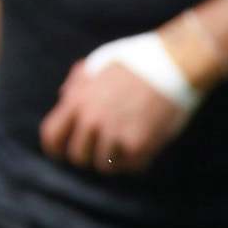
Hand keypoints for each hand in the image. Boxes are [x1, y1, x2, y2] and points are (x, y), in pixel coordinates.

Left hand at [38, 56, 189, 173]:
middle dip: (88, 155)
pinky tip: (144, 146)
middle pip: (77, 156)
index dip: (54, 148)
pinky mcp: (139, 144)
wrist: (176, 62)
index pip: (51, 136)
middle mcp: (92, 119)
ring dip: (114, 159)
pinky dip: (136, 162)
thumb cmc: (138, 60)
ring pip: (103, 166)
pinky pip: (130, 167)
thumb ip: (79, 83)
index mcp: (77, 100)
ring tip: (126, 145)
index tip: (62, 153)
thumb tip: (63, 96)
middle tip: (103, 148)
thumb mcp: (99, 63)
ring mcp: (115, 133)